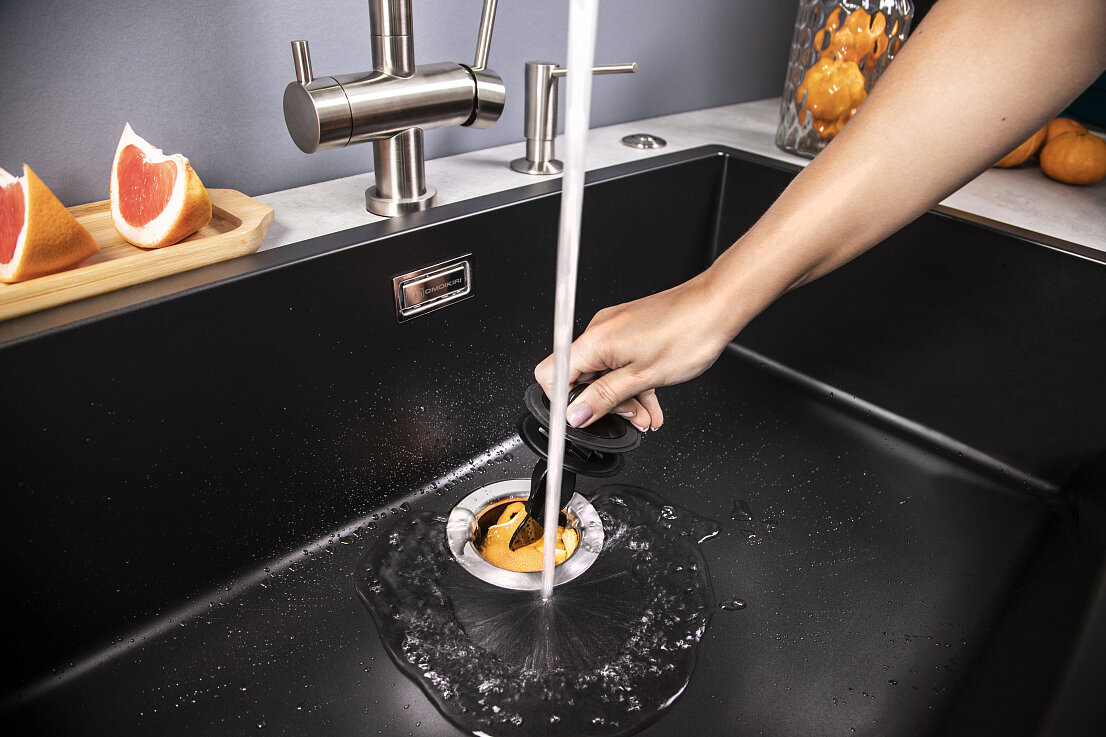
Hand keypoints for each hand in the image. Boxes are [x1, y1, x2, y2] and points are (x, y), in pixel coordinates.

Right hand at [534, 272, 739, 430]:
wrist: (717, 306)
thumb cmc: (689, 333)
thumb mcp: (643, 377)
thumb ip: (605, 397)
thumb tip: (576, 414)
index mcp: (595, 340)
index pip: (552, 375)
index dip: (565, 402)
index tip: (585, 418)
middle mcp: (600, 330)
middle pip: (580, 376)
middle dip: (603, 404)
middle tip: (628, 419)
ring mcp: (615, 329)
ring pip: (604, 373)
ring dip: (623, 399)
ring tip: (646, 417)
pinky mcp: (631, 331)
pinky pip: (620, 363)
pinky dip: (632, 385)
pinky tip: (650, 403)